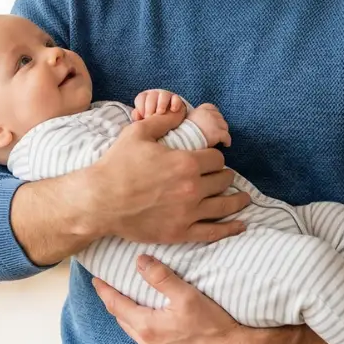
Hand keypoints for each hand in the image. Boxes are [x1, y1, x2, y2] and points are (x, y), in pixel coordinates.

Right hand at [85, 112, 250, 243]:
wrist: (99, 200)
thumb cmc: (116, 165)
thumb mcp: (138, 133)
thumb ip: (163, 120)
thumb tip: (180, 110)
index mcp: (186, 163)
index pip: (216, 159)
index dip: (214, 158)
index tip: (210, 160)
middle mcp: (192, 188)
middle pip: (223, 180)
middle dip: (224, 176)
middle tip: (223, 177)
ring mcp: (188, 213)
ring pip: (224, 205)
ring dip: (236, 200)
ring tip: (243, 198)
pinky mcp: (180, 232)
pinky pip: (213, 232)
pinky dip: (230, 229)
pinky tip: (241, 225)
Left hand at [92, 255, 343, 343]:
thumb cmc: (214, 326)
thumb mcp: (187, 296)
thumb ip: (161, 277)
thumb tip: (140, 261)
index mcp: (146, 328)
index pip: (115, 305)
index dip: (104, 290)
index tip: (96, 278)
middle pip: (123, 320)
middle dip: (115, 303)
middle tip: (109, 288)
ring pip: (137, 333)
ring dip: (131, 317)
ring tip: (130, 303)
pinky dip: (146, 330)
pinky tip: (155, 324)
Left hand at [132, 89, 185, 121]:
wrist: (168, 121)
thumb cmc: (152, 119)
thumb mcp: (143, 118)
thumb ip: (138, 116)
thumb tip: (136, 115)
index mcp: (145, 97)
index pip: (141, 98)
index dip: (141, 107)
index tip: (143, 117)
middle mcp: (155, 94)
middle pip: (152, 96)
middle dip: (150, 107)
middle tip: (150, 117)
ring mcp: (166, 96)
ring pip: (164, 95)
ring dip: (161, 104)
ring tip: (160, 113)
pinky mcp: (176, 100)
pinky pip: (176, 98)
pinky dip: (175, 103)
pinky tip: (173, 110)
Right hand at [187, 103, 230, 146]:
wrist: (184, 140)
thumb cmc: (183, 132)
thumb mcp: (187, 119)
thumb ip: (195, 117)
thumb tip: (199, 122)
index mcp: (201, 110)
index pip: (211, 108)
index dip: (214, 114)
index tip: (214, 120)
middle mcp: (209, 114)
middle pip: (219, 117)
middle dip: (219, 124)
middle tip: (217, 131)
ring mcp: (215, 123)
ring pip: (225, 126)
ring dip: (223, 131)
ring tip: (221, 138)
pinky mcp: (219, 133)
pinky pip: (227, 137)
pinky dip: (227, 141)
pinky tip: (225, 145)